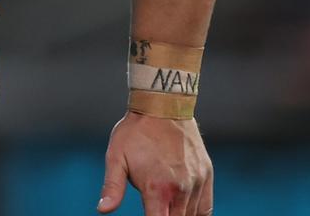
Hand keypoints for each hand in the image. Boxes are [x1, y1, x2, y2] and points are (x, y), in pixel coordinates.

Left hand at [98, 112, 212, 215]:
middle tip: (153, 210)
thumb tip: (102, 210)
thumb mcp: (115, 157)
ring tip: (166, 209)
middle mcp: (181, 189)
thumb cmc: (135, 131)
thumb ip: (112, 187)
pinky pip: (206, 207)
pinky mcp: (206, 175)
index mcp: (157, 188)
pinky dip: (196, 214)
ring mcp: (197, 182)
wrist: (162, 104)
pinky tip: (183, 211)